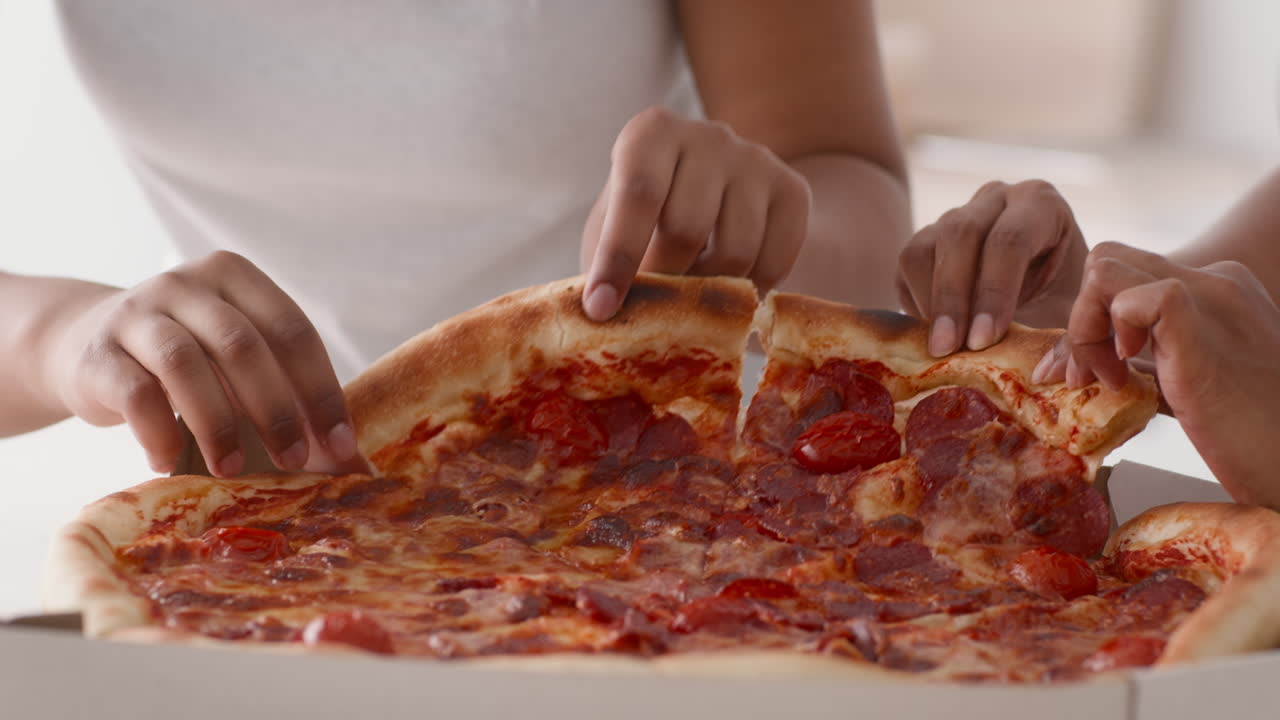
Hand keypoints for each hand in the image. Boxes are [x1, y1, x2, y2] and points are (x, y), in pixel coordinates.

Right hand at [43, 251, 368, 476]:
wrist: (83, 343)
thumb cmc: (187, 359)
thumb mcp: (235, 360)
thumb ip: (286, 392)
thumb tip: (350, 463)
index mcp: (236, 277)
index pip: (292, 331)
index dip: (321, 390)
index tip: (340, 445)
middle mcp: (186, 284)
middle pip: (243, 346)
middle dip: (277, 410)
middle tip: (295, 461)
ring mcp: (137, 313)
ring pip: (186, 364)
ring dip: (218, 424)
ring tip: (234, 469)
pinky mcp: (97, 353)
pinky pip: (135, 393)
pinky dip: (159, 432)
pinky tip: (172, 462)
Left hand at [579, 106, 811, 319]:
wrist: (709, 194)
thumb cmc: (644, 217)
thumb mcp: (611, 227)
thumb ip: (604, 260)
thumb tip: (602, 313)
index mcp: (652, 133)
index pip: (638, 193)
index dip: (619, 255)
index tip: (600, 308)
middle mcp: (709, 136)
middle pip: (688, 227)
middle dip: (665, 281)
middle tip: (655, 306)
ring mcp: (757, 160)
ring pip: (735, 252)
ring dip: (710, 292)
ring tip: (693, 296)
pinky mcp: (793, 190)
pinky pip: (774, 262)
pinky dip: (750, 292)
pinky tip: (730, 289)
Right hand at [898, 180, 1087, 355]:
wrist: (1044, 292)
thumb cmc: (1064, 301)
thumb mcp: (1075, 311)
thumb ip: (1065, 331)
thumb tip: (1045, 367)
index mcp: (1041, 204)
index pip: (1010, 239)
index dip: (994, 291)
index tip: (983, 341)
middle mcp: (995, 199)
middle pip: (960, 235)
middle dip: (953, 299)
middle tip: (948, 349)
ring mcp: (955, 214)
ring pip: (925, 248)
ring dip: (930, 303)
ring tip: (940, 348)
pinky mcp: (927, 239)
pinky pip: (909, 263)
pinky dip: (917, 301)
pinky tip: (935, 332)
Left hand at [1033, 242, 1279, 508]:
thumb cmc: (1249, 433)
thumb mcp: (1185, 382)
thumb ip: (1141, 363)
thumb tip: (1073, 367)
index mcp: (1214, 289)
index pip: (1125, 274)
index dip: (1093, 320)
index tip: (1092, 373)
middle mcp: (1214, 281)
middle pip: (1107, 264)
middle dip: (1080, 319)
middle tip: (1091, 377)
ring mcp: (1210, 300)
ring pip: (1106, 270)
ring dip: (1085, 327)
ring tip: (1110, 379)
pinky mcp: (1201, 333)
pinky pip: (1139, 298)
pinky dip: (1112, 329)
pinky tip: (1126, 370)